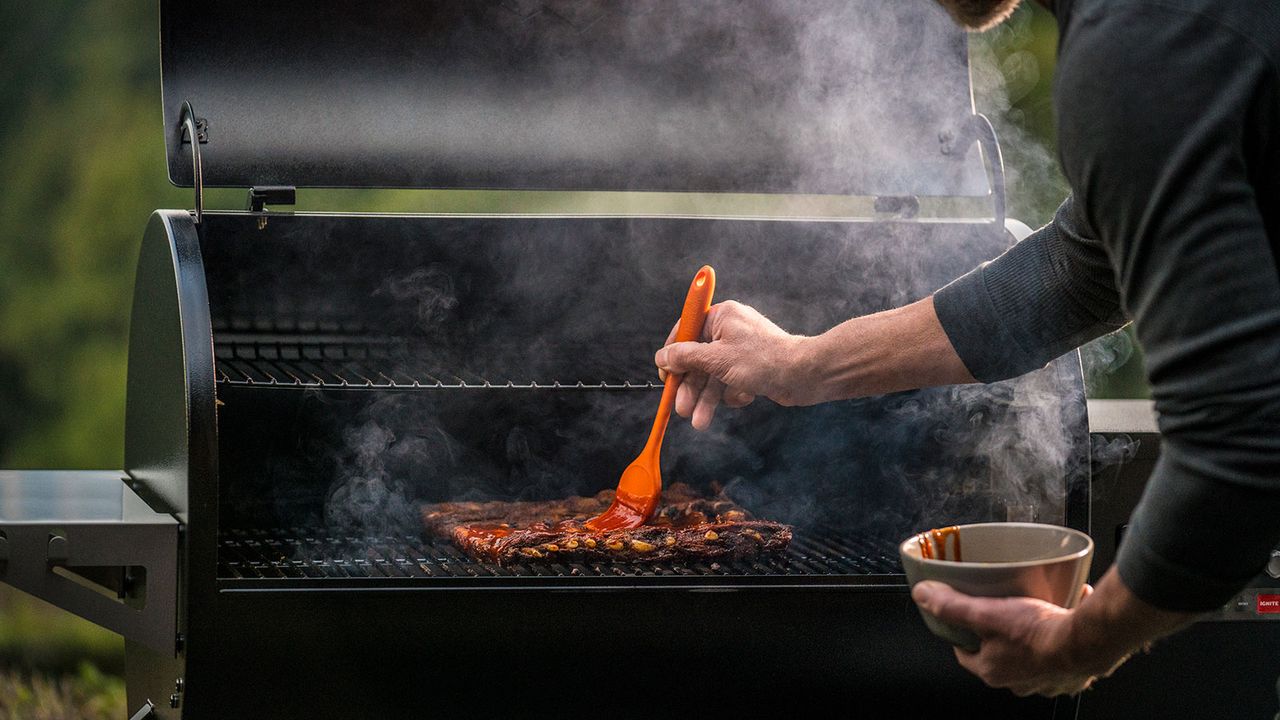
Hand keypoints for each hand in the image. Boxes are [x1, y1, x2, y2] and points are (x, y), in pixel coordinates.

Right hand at [654, 301, 812, 430]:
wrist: (804, 375)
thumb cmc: (762, 360)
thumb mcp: (716, 359)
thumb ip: (686, 357)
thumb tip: (662, 356)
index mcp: (721, 317)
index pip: (685, 331)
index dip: (673, 354)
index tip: (665, 375)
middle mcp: (729, 331)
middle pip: (698, 360)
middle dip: (691, 388)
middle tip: (681, 409)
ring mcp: (741, 350)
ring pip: (714, 376)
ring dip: (706, 400)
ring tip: (700, 422)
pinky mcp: (751, 368)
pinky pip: (731, 382)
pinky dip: (733, 393)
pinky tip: (744, 397)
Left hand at [911, 580, 1129, 696]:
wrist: (1086, 642)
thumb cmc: (1038, 632)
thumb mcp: (986, 613)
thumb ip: (952, 606)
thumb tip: (924, 595)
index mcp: (993, 670)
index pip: (965, 655)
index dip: (961, 636)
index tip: (962, 620)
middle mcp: (1019, 682)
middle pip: (998, 654)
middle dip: (998, 634)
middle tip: (1000, 611)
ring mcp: (1046, 680)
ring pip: (1030, 655)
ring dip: (1030, 636)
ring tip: (1032, 612)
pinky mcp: (1071, 674)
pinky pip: (1060, 653)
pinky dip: (1058, 636)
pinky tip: (1062, 615)